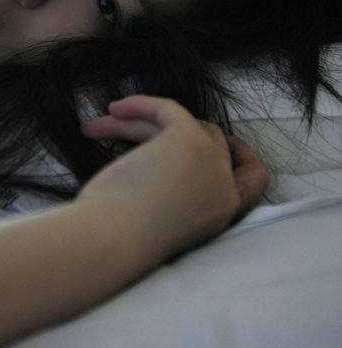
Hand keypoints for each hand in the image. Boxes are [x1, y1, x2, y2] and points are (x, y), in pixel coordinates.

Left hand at [78, 95, 268, 264]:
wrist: (113, 243)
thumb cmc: (118, 239)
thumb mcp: (159, 218)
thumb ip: (173, 193)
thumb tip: (152, 164)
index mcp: (221, 215)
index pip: (250, 180)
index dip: (238, 155)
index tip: (208, 138)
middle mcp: (224, 190)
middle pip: (208, 141)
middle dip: (164, 133)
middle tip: (122, 130)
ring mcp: (212, 163)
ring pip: (183, 124)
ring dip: (141, 121)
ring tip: (97, 128)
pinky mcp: (190, 139)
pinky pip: (169, 109)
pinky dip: (142, 105)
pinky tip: (114, 108)